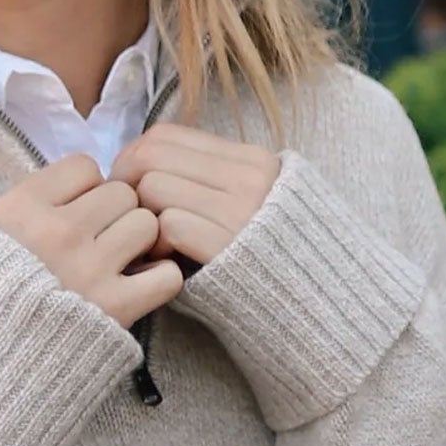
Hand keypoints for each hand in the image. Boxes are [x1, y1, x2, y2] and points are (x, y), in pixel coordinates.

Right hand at [0, 153, 182, 329]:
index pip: (84, 166)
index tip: (76, 211)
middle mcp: (57, 232)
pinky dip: (159, 279)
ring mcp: (89, 270)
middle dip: (116, 213)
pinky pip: (166, 275)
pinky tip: (139, 284)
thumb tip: (93, 183)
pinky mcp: (115, 309)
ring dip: (138, 242)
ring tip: (117, 261)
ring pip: (147, 225)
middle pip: (121, 193)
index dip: (86, 188)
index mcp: (23, 206)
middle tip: (101, 238)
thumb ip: (39, 200)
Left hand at [112, 124, 280, 269]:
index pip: (167, 135)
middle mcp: (250, 178)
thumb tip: (141, 164)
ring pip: (153, 186)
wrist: (321, 310)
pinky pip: (167, 224)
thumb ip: (211, 180)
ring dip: (140, 215)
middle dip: (125, 182)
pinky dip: (156, 242)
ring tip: (152, 241)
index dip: (134, 156)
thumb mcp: (254, 204)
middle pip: (151, 154)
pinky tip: (166, 260)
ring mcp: (242, 210)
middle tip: (124, 214)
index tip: (129, 185)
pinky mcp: (230, 246)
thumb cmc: (272, 261)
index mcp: (254, 160)